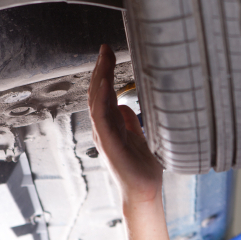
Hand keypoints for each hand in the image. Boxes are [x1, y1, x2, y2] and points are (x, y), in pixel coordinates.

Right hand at [87, 44, 163, 205]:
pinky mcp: (110, 145)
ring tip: (104, 59)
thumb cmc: (141, 168)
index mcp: (110, 125)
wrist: (144, 191)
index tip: (107, 53)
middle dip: (100, 69)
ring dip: (100, 79)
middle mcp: (104, 129)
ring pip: (97, 102)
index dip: (104, 72)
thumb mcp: (138, 137)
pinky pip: (102, 119)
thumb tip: (125, 105)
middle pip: (97, 93)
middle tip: (105, 48)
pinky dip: (101, 100)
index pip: (103, 93)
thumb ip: (129, 122)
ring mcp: (105, 136)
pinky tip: (104, 85)